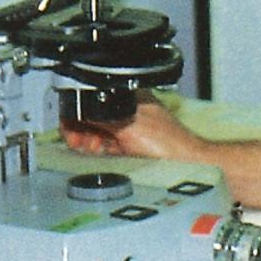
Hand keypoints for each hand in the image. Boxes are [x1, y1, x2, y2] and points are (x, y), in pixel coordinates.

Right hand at [60, 90, 208, 161]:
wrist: (187, 164)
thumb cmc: (168, 144)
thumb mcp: (127, 127)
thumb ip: (101, 118)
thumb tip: (79, 114)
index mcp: (130, 95)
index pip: (92, 99)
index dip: (77, 115)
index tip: (73, 130)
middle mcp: (129, 108)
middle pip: (93, 116)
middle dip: (82, 130)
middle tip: (81, 143)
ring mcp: (130, 125)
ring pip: (98, 131)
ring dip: (90, 141)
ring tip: (93, 149)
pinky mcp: (131, 142)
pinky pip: (107, 143)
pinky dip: (101, 148)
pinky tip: (103, 153)